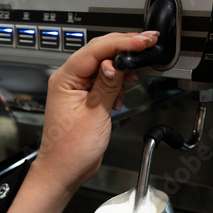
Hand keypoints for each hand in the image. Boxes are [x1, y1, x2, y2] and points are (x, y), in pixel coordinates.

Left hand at [35, 31, 158, 192]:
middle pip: (99, 53)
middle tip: (147, 44)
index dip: (122, 43)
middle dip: (124, 49)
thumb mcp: (94, 114)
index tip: (142, 41)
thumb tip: (117, 63)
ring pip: (103, 67)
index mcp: (65, 79)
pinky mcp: (86, 100)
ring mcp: (77, 90)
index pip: (96, 50)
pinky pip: (103, 83)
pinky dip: (116, 86)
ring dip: (120, 71)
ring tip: (132, 79)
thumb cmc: (70, 150)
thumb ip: (107, 85)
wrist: (64, 170)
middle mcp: (69, 81)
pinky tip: (119, 97)